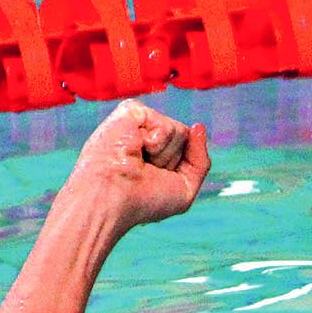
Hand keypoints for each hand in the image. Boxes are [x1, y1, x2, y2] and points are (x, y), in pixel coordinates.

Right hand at [63, 99, 210, 231]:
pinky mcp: (130, 110)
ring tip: (137, 161)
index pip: (188, 148)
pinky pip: (165, 124)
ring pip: (179, 131)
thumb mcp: (184, 189)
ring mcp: (138, 122)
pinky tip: (133, 148)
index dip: (179, 169)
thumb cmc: (142, 201)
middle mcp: (146, 135)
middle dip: (171, 160)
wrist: (111, 198)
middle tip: (144, 171)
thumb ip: (200, 160)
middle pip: (185, 138)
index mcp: (155, 152)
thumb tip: (198, 126)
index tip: (153, 182)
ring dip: (162, 154)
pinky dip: (155, 141)